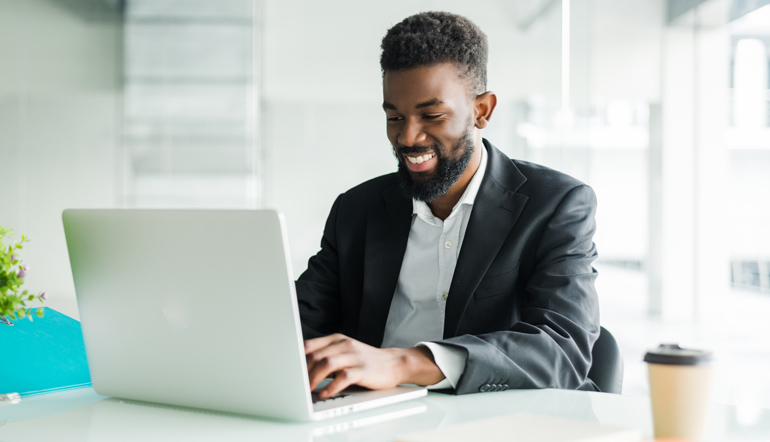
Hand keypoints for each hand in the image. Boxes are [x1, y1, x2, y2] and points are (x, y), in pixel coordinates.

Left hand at [304, 333, 444, 397]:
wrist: (393, 363)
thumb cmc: (365, 360)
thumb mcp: (344, 351)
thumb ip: (326, 355)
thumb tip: (302, 367)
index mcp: (337, 339)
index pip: (310, 345)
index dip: (296, 358)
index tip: (288, 370)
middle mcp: (344, 345)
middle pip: (316, 355)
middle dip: (302, 371)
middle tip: (295, 385)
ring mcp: (354, 356)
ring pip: (327, 364)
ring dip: (314, 378)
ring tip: (307, 390)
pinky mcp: (363, 369)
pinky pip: (344, 377)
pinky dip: (332, 386)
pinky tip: (325, 393)